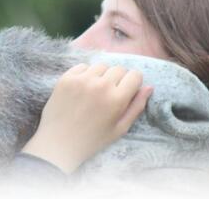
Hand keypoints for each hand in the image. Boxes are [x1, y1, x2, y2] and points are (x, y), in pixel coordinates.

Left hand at [21, 63, 153, 173]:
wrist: (58, 143)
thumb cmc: (92, 139)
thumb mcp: (120, 129)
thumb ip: (137, 107)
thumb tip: (149, 87)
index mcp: (116, 99)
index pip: (135, 75)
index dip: (134, 82)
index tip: (128, 89)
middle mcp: (100, 85)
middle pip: (119, 69)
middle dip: (119, 79)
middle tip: (110, 94)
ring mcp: (82, 80)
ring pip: (102, 66)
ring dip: (102, 75)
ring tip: (95, 91)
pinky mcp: (66, 78)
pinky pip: (83, 66)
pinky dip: (86, 74)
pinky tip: (82, 89)